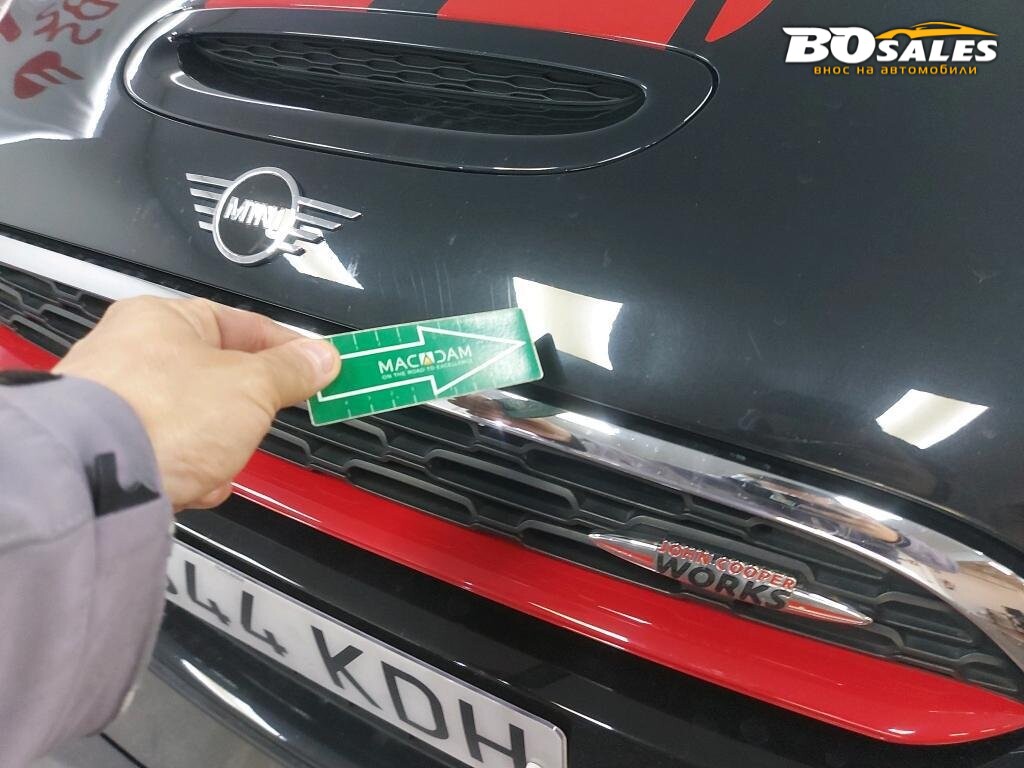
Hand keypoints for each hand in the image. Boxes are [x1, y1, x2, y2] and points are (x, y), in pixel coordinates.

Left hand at [54, 296, 339, 509]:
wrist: (97, 481)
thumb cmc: (156, 415)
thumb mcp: (251, 386)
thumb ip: (291, 371)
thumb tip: (320, 359)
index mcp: (164, 319)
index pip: (245, 325)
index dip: (288, 349)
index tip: (319, 367)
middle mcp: (132, 353)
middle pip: (220, 378)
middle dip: (246, 410)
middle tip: (262, 419)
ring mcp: (118, 402)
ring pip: (197, 423)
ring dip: (219, 447)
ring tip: (217, 459)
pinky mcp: (112, 449)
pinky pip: (172, 455)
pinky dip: (190, 470)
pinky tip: (192, 481)